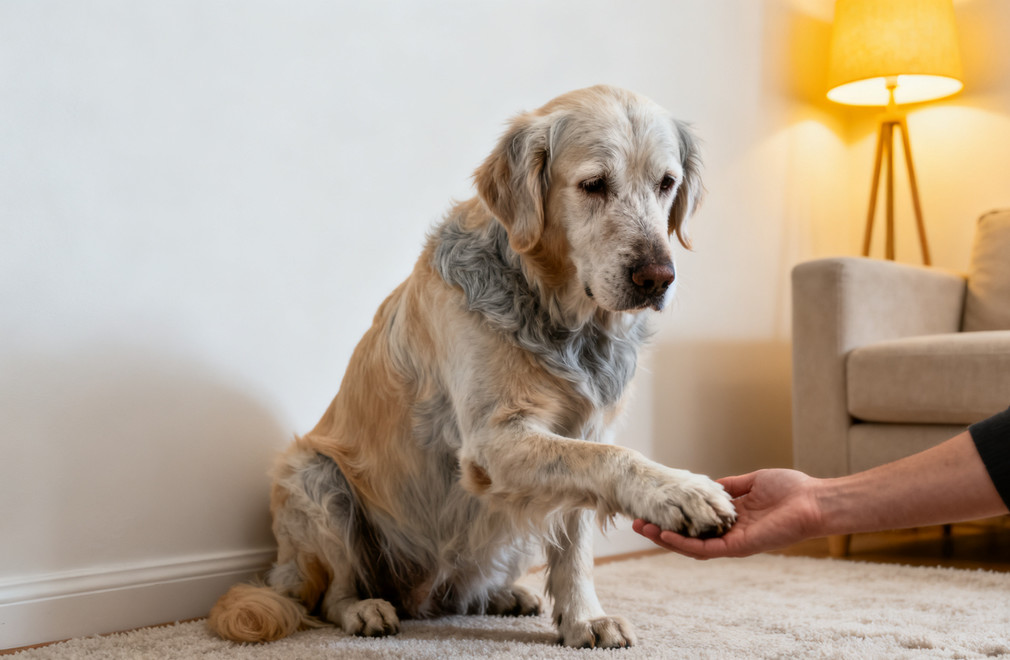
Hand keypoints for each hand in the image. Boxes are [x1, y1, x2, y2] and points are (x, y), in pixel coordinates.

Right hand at [632, 469, 823, 558]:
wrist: (813, 501)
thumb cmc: (790, 490)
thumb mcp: (752, 482)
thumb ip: (729, 487)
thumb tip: (708, 484)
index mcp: (732, 519)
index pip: (696, 522)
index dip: (674, 517)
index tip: (653, 507)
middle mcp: (729, 534)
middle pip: (688, 536)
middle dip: (661, 531)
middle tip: (636, 522)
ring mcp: (733, 543)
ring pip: (691, 546)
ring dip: (665, 539)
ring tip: (642, 529)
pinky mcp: (739, 547)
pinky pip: (706, 549)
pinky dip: (683, 543)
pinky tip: (664, 536)